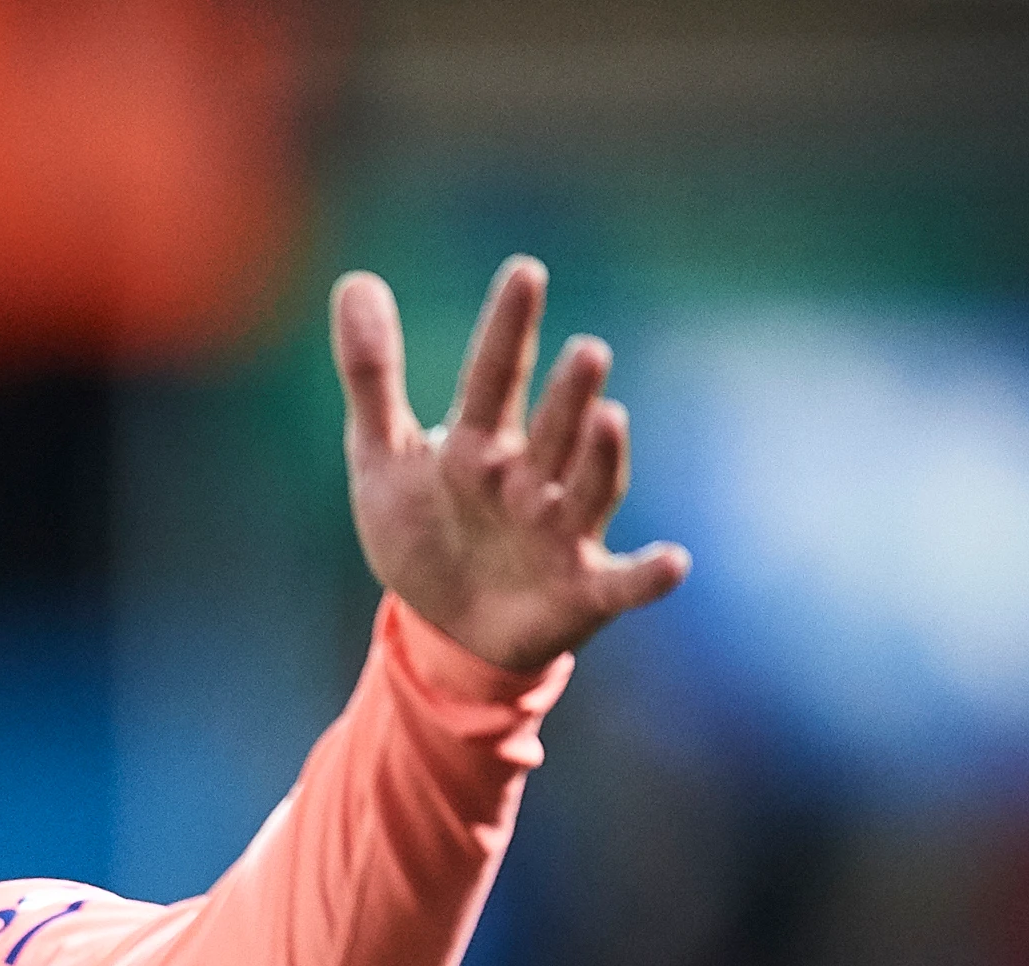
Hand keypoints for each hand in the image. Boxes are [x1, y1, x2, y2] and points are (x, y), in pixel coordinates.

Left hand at [337, 257, 691, 673]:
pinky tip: (673, 562)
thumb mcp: (382, 457)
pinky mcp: (581, 591)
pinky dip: (648, 576)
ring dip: (601, 459)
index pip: (495, 377)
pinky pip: (620, 584)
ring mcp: (561, 532)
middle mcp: (532, 478)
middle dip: (568, 395)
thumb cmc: (424, 530)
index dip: (507, 329)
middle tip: (586, 351)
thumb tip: (354, 279)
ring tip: (610, 417)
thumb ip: (372, 374)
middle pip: (552, 429)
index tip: (525, 272)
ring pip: (588, 489)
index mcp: (480, 443)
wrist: (445, 630)